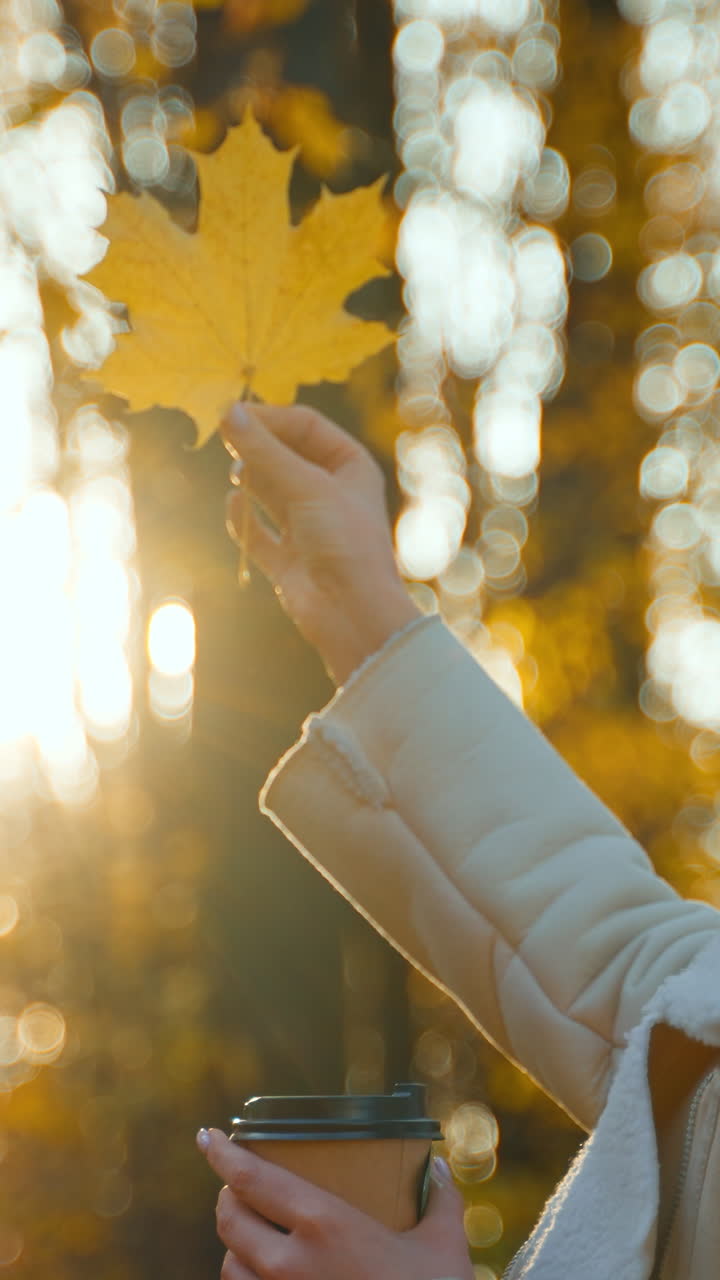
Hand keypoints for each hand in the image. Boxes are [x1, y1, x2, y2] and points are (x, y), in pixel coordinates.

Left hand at [197, 1127, 473, 1279]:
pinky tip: (260, 1273)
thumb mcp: (444, 1245)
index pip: (252, 1179)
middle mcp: (292, 1263)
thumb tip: (438, 1169)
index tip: (207, 1136)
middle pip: (230, 1220)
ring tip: (249, 1232)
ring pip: (231, 1266)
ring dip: (234, 1243)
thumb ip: (440, 1201)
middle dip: (227, 1197)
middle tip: (236, 1184)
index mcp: (325, 1225)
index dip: (221, 1154)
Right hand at [221, 401, 420, 685]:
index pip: (305, 426)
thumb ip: (265, 450)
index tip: (233, 415)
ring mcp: (309, 526)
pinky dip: (244, 517)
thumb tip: (229, 413)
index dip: (271, 418)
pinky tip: (232, 503)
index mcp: (351, 467)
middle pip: (285, 455)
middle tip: (226, 437)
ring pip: (270, 490)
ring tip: (238, 474)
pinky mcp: (288, 559)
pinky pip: (258, 531)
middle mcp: (331, 493)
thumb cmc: (344, 542)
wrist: (353, 614)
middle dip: (258, 446)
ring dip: (251, 477)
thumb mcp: (305, 485)